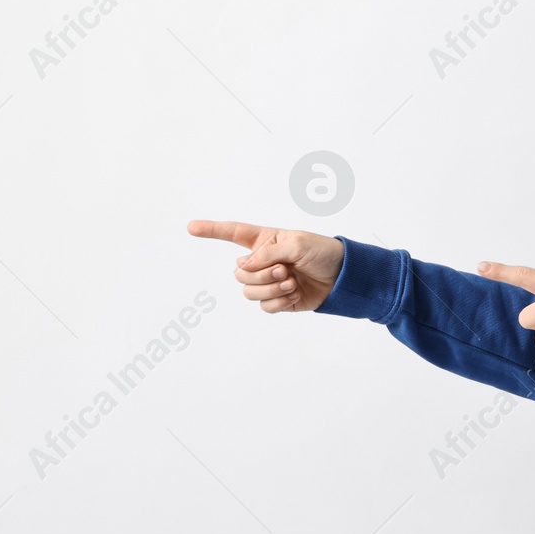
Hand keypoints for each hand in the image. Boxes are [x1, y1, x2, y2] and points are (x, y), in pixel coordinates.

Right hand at [186, 220, 343, 312]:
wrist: (343, 276)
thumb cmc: (322, 252)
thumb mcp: (296, 244)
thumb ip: (267, 253)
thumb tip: (243, 267)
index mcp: (264, 240)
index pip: (232, 233)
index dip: (211, 230)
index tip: (190, 227)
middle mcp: (262, 261)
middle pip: (239, 273)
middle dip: (260, 274)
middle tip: (285, 270)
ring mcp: (269, 282)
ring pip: (248, 292)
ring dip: (270, 288)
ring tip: (291, 282)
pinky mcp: (278, 300)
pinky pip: (264, 306)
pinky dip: (279, 302)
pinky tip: (294, 295)